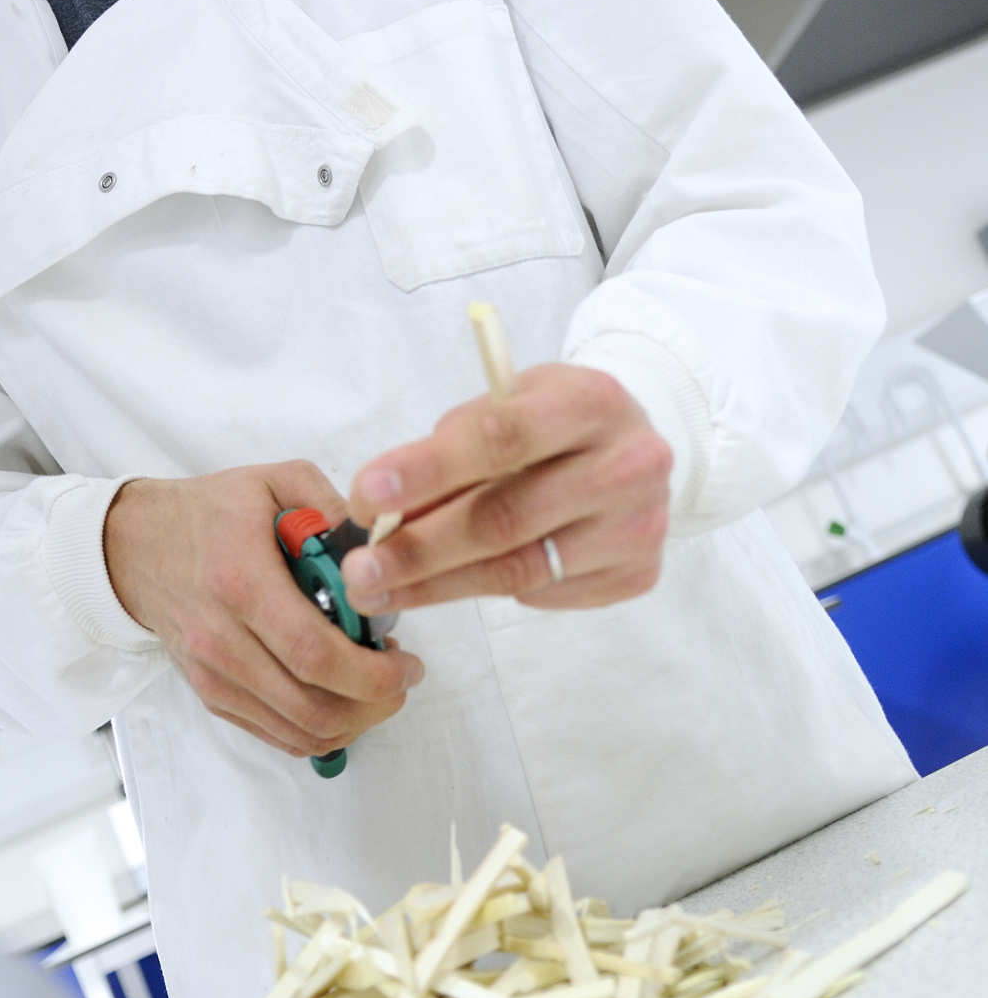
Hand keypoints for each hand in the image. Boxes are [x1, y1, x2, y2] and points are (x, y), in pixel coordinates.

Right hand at [103, 462, 422, 758]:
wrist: (136, 548)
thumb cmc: (208, 513)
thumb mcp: (273, 481)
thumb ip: (329, 504)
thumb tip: (377, 544)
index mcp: (242, 582)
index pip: (313, 653)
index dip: (371, 672)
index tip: (407, 661)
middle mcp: (222, 640)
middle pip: (311, 705)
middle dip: (374, 703)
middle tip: (402, 677)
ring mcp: (213, 676)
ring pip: (299, 731)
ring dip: (354, 721)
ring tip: (377, 686)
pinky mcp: (212, 696)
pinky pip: (278, 736)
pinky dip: (322, 729)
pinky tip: (343, 697)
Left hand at [342, 366, 672, 613]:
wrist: (636, 446)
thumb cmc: (552, 420)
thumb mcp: (508, 403)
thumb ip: (453, 447)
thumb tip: (383, 512)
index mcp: (592, 402)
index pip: (500, 438)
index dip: (427, 469)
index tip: (364, 495)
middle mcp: (629, 466)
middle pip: (507, 517)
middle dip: (420, 547)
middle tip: (359, 567)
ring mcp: (638, 527)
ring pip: (519, 570)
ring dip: (437, 585)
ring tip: (378, 589)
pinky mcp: (636, 575)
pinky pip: (543, 595)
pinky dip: (488, 590)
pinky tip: (451, 583)